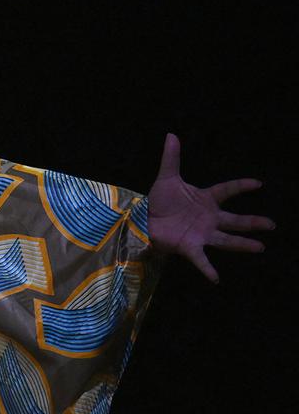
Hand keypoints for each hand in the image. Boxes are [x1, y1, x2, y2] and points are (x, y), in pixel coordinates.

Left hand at [147, 134, 274, 283]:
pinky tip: (216, 278)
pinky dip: (208, 269)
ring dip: (242, 244)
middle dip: (253, 222)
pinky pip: (201, 260)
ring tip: (259, 247)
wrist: (143, 219)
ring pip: (226, 240)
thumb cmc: (159, 201)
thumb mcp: (166, 178)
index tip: (258, 183)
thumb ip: (171, 158)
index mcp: (206, 200)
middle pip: (235, 220)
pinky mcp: (189, 247)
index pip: (227, 190)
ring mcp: (201, 234)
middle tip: (272, 225)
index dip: (241, 186)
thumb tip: (171, 135)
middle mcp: (209, 218)